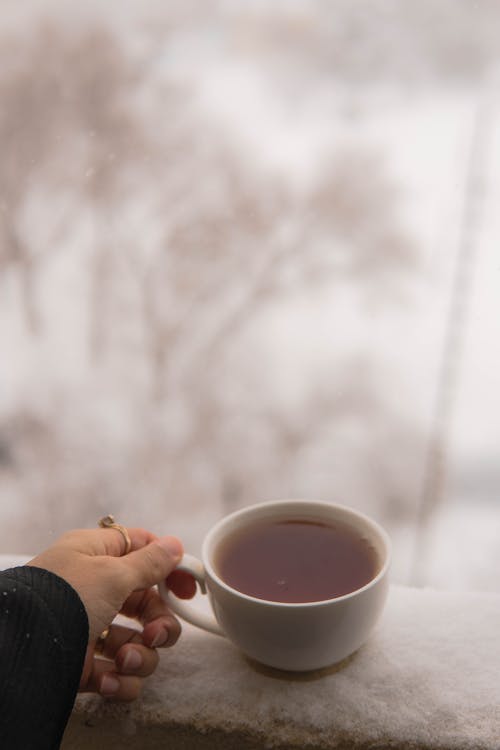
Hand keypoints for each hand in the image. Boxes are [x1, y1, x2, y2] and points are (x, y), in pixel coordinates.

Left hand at [28, 526, 195, 700]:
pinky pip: (118, 672)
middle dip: (158, 624)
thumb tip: (173, 545)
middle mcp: (92, 589)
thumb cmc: (63, 599)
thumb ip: (148, 563)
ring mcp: (88, 627)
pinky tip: (107, 679)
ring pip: (137, 642)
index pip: (140, 551)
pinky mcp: (83, 664)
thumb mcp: (112, 573)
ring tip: (123, 660)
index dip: (168, 568)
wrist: (22, 654)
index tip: (188, 589)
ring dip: (139, 656)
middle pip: (146, 604)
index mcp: (94, 555)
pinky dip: (119, 680)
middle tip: (156, 634)